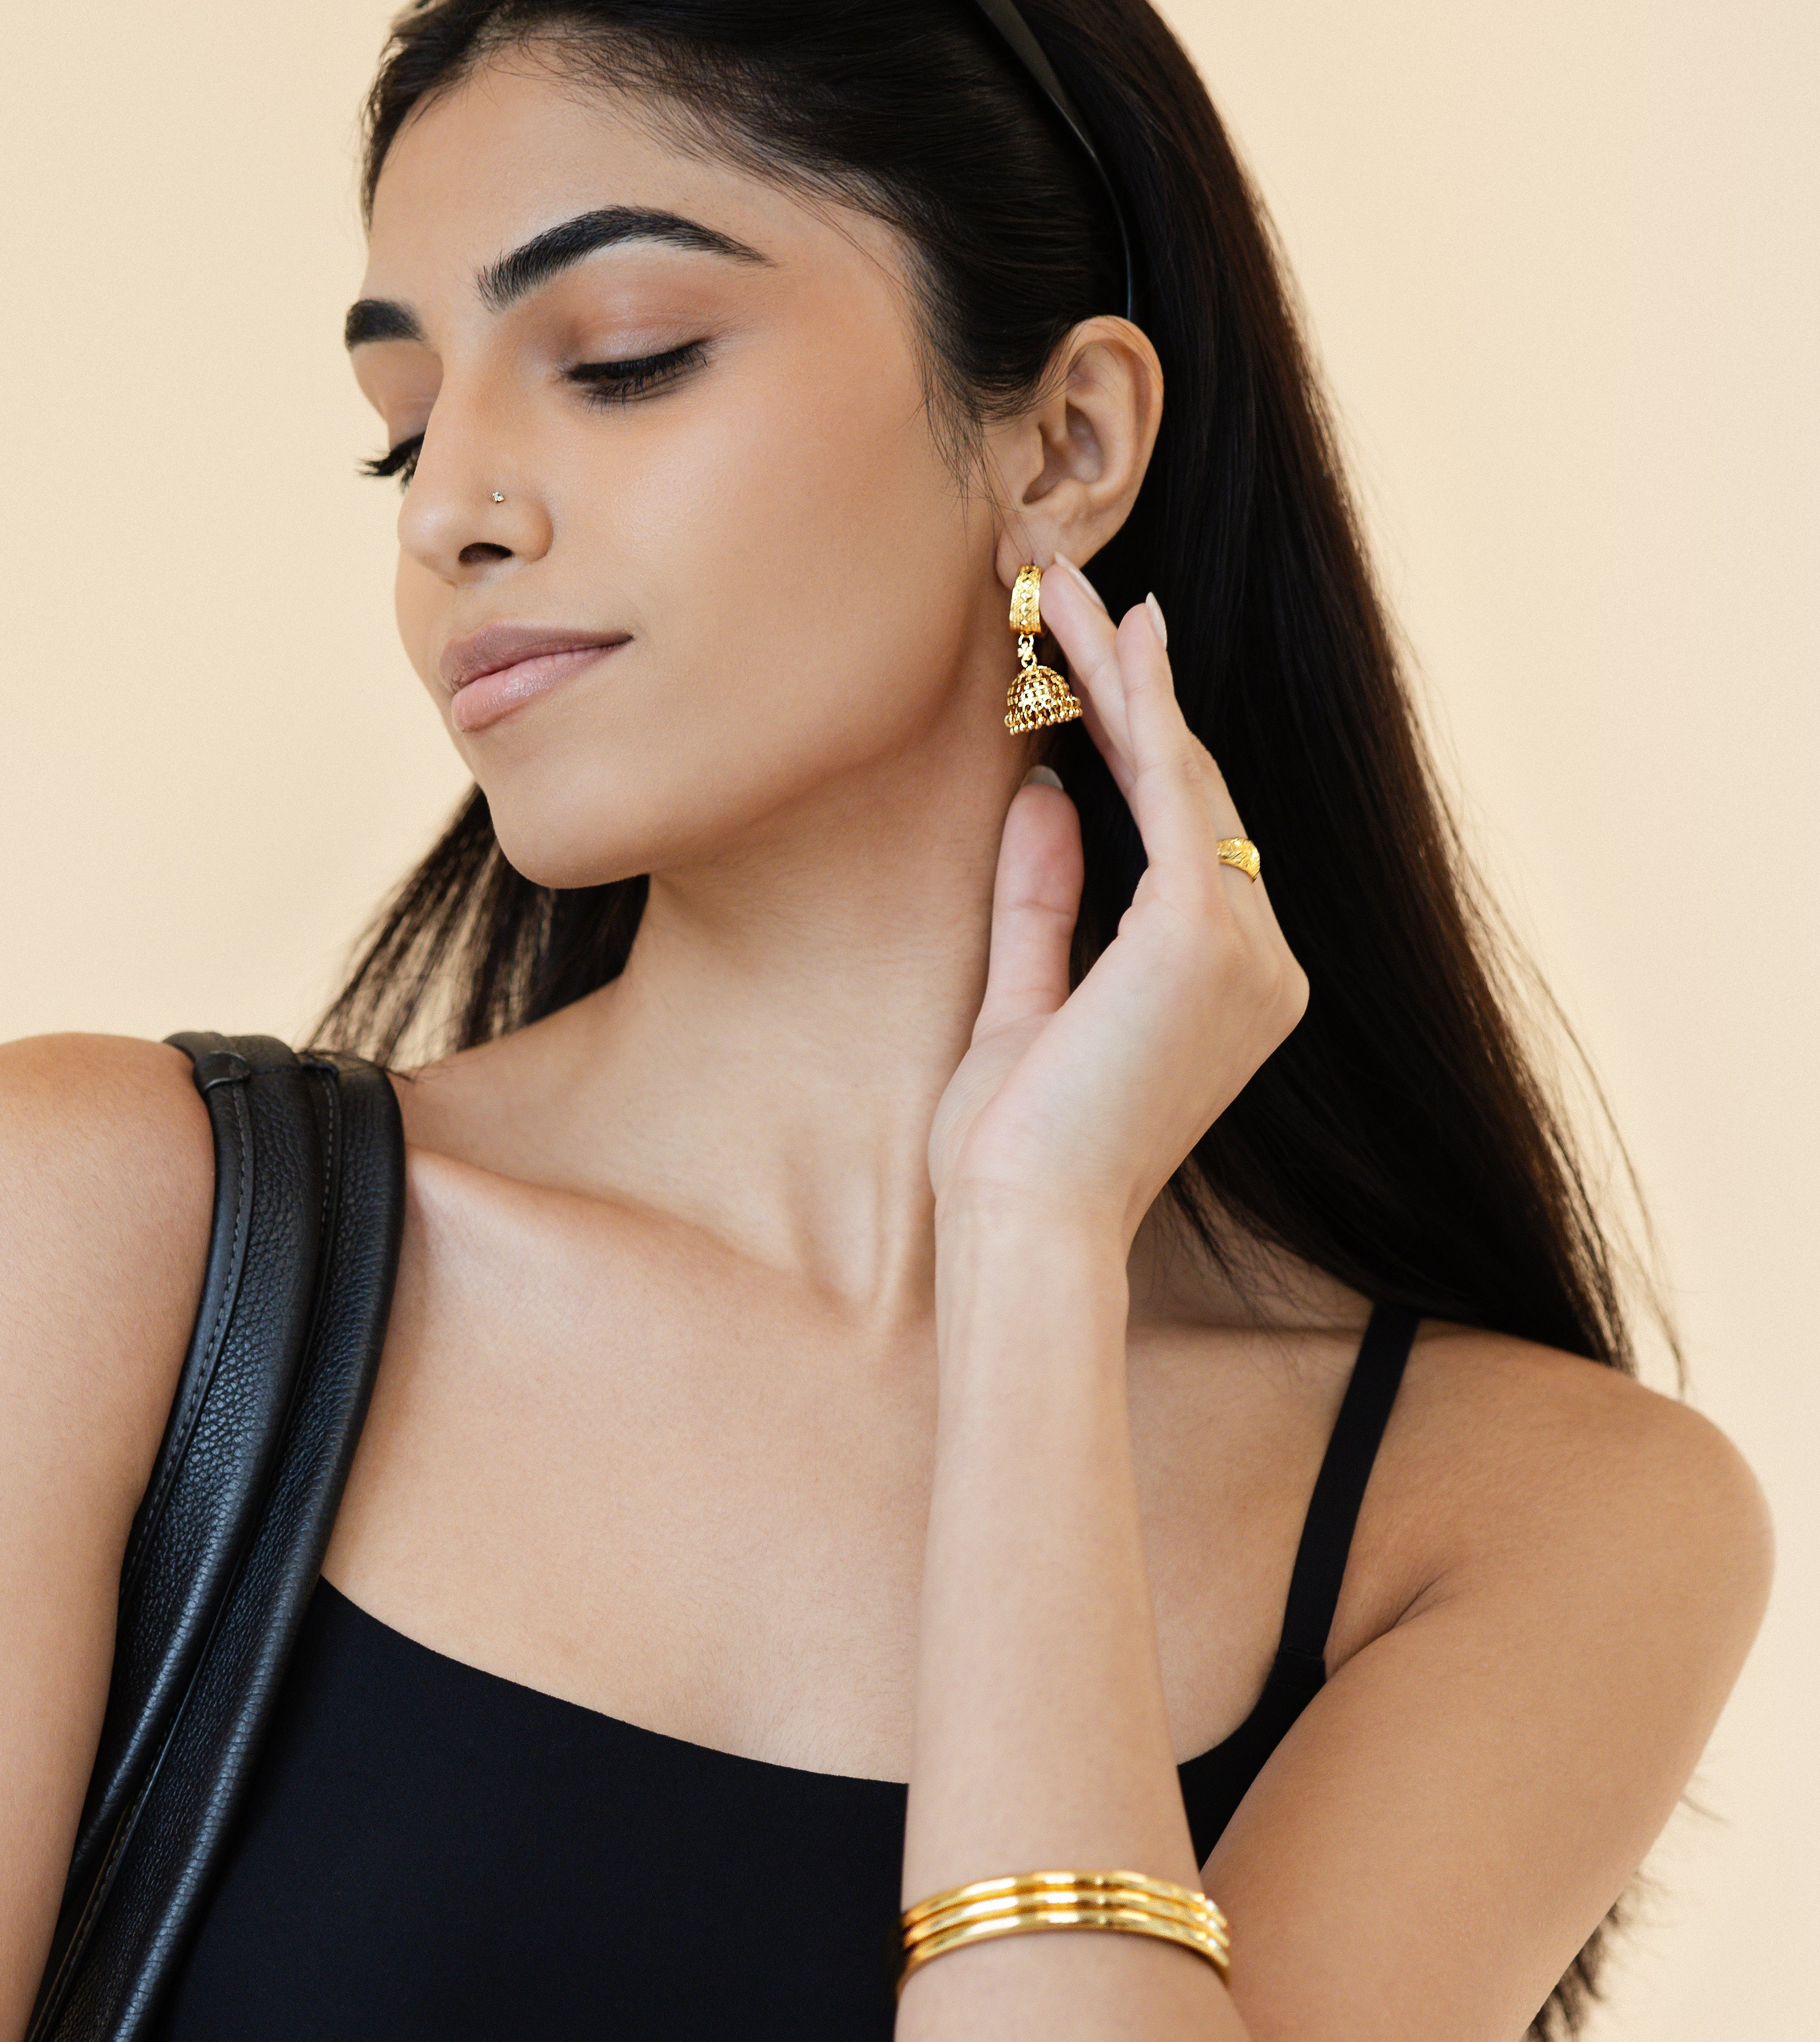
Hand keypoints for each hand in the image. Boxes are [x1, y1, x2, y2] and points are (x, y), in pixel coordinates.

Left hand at [927, 566, 1307, 1247]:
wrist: (1025, 1229)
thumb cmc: (1015, 1154)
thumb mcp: (1023, 1007)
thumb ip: (1043, 902)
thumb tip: (1043, 791)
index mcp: (1228, 989)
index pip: (1176, 834)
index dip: (1129, 734)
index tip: (1086, 651)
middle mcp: (1260, 963)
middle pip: (1188, 789)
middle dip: (1120, 681)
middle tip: (1059, 579)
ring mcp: (1245, 950)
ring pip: (1182, 775)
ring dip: (1116, 671)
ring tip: (1059, 579)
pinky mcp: (1203, 937)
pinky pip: (1170, 796)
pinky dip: (1136, 711)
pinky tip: (1107, 636)